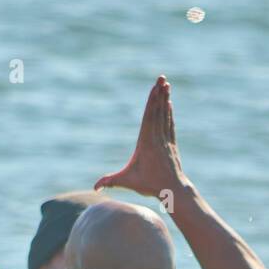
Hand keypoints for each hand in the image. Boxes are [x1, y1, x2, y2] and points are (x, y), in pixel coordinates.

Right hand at [94, 76, 184, 197]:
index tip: (154, 88)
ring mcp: (166, 140)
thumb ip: (110, 182)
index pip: (149, 118)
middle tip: (162, 78)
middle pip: (157, 112)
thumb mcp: (128, 182)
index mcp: (147, 143)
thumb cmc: (150, 185)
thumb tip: (94, 188)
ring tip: (166, 84)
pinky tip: (168, 104)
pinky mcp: (171, 144)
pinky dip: (168, 113)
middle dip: (159, 94)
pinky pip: (169, 124)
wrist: (174, 190)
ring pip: (164, 115)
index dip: (152, 102)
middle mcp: (157, 138)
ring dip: (164, 99)